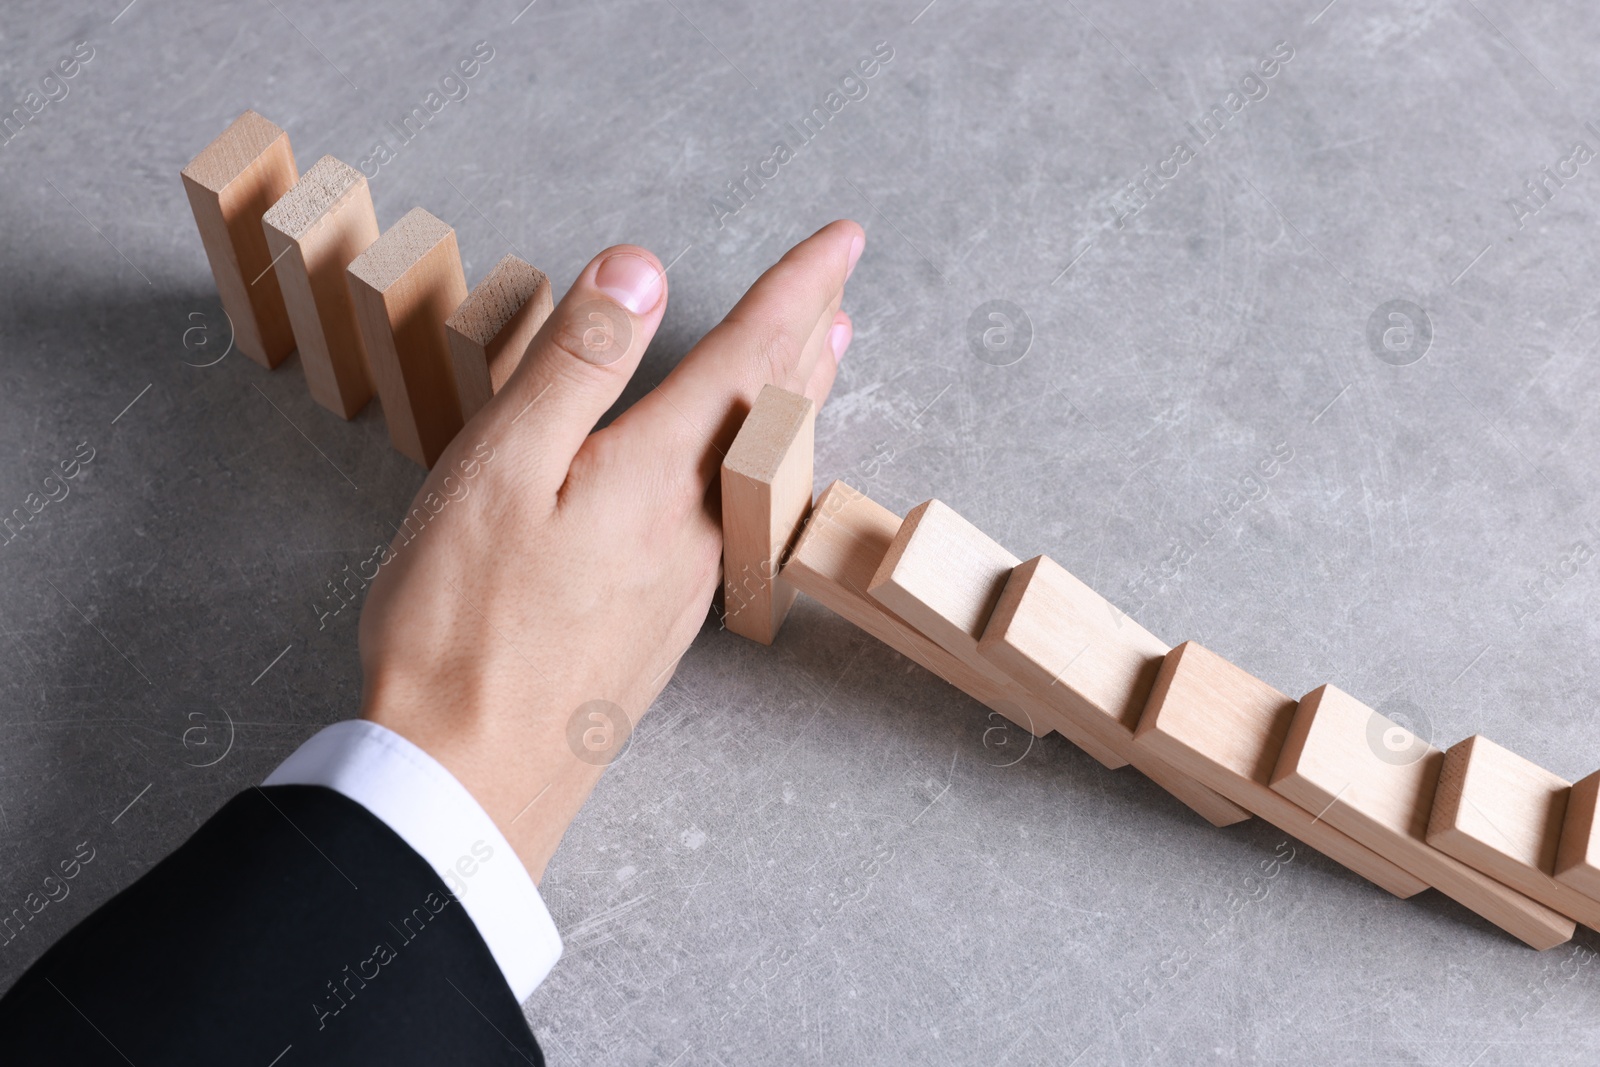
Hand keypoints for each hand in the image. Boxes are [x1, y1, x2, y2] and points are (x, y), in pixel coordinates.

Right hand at [358, 220, 863, 880]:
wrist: (470, 781)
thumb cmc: (463, 626)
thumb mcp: (500, 469)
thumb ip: (576, 365)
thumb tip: (641, 270)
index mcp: (659, 473)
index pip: (749, 356)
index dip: (797, 287)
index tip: (842, 240)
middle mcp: (695, 526)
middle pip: (773, 412)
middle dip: (810, 338)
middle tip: (844, 291)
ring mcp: (689, 582)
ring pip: (763, 468)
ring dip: (796, 402)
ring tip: (819, 362)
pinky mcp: (666, 625)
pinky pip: (739, 518)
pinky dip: (760, 466)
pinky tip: (748, 477)